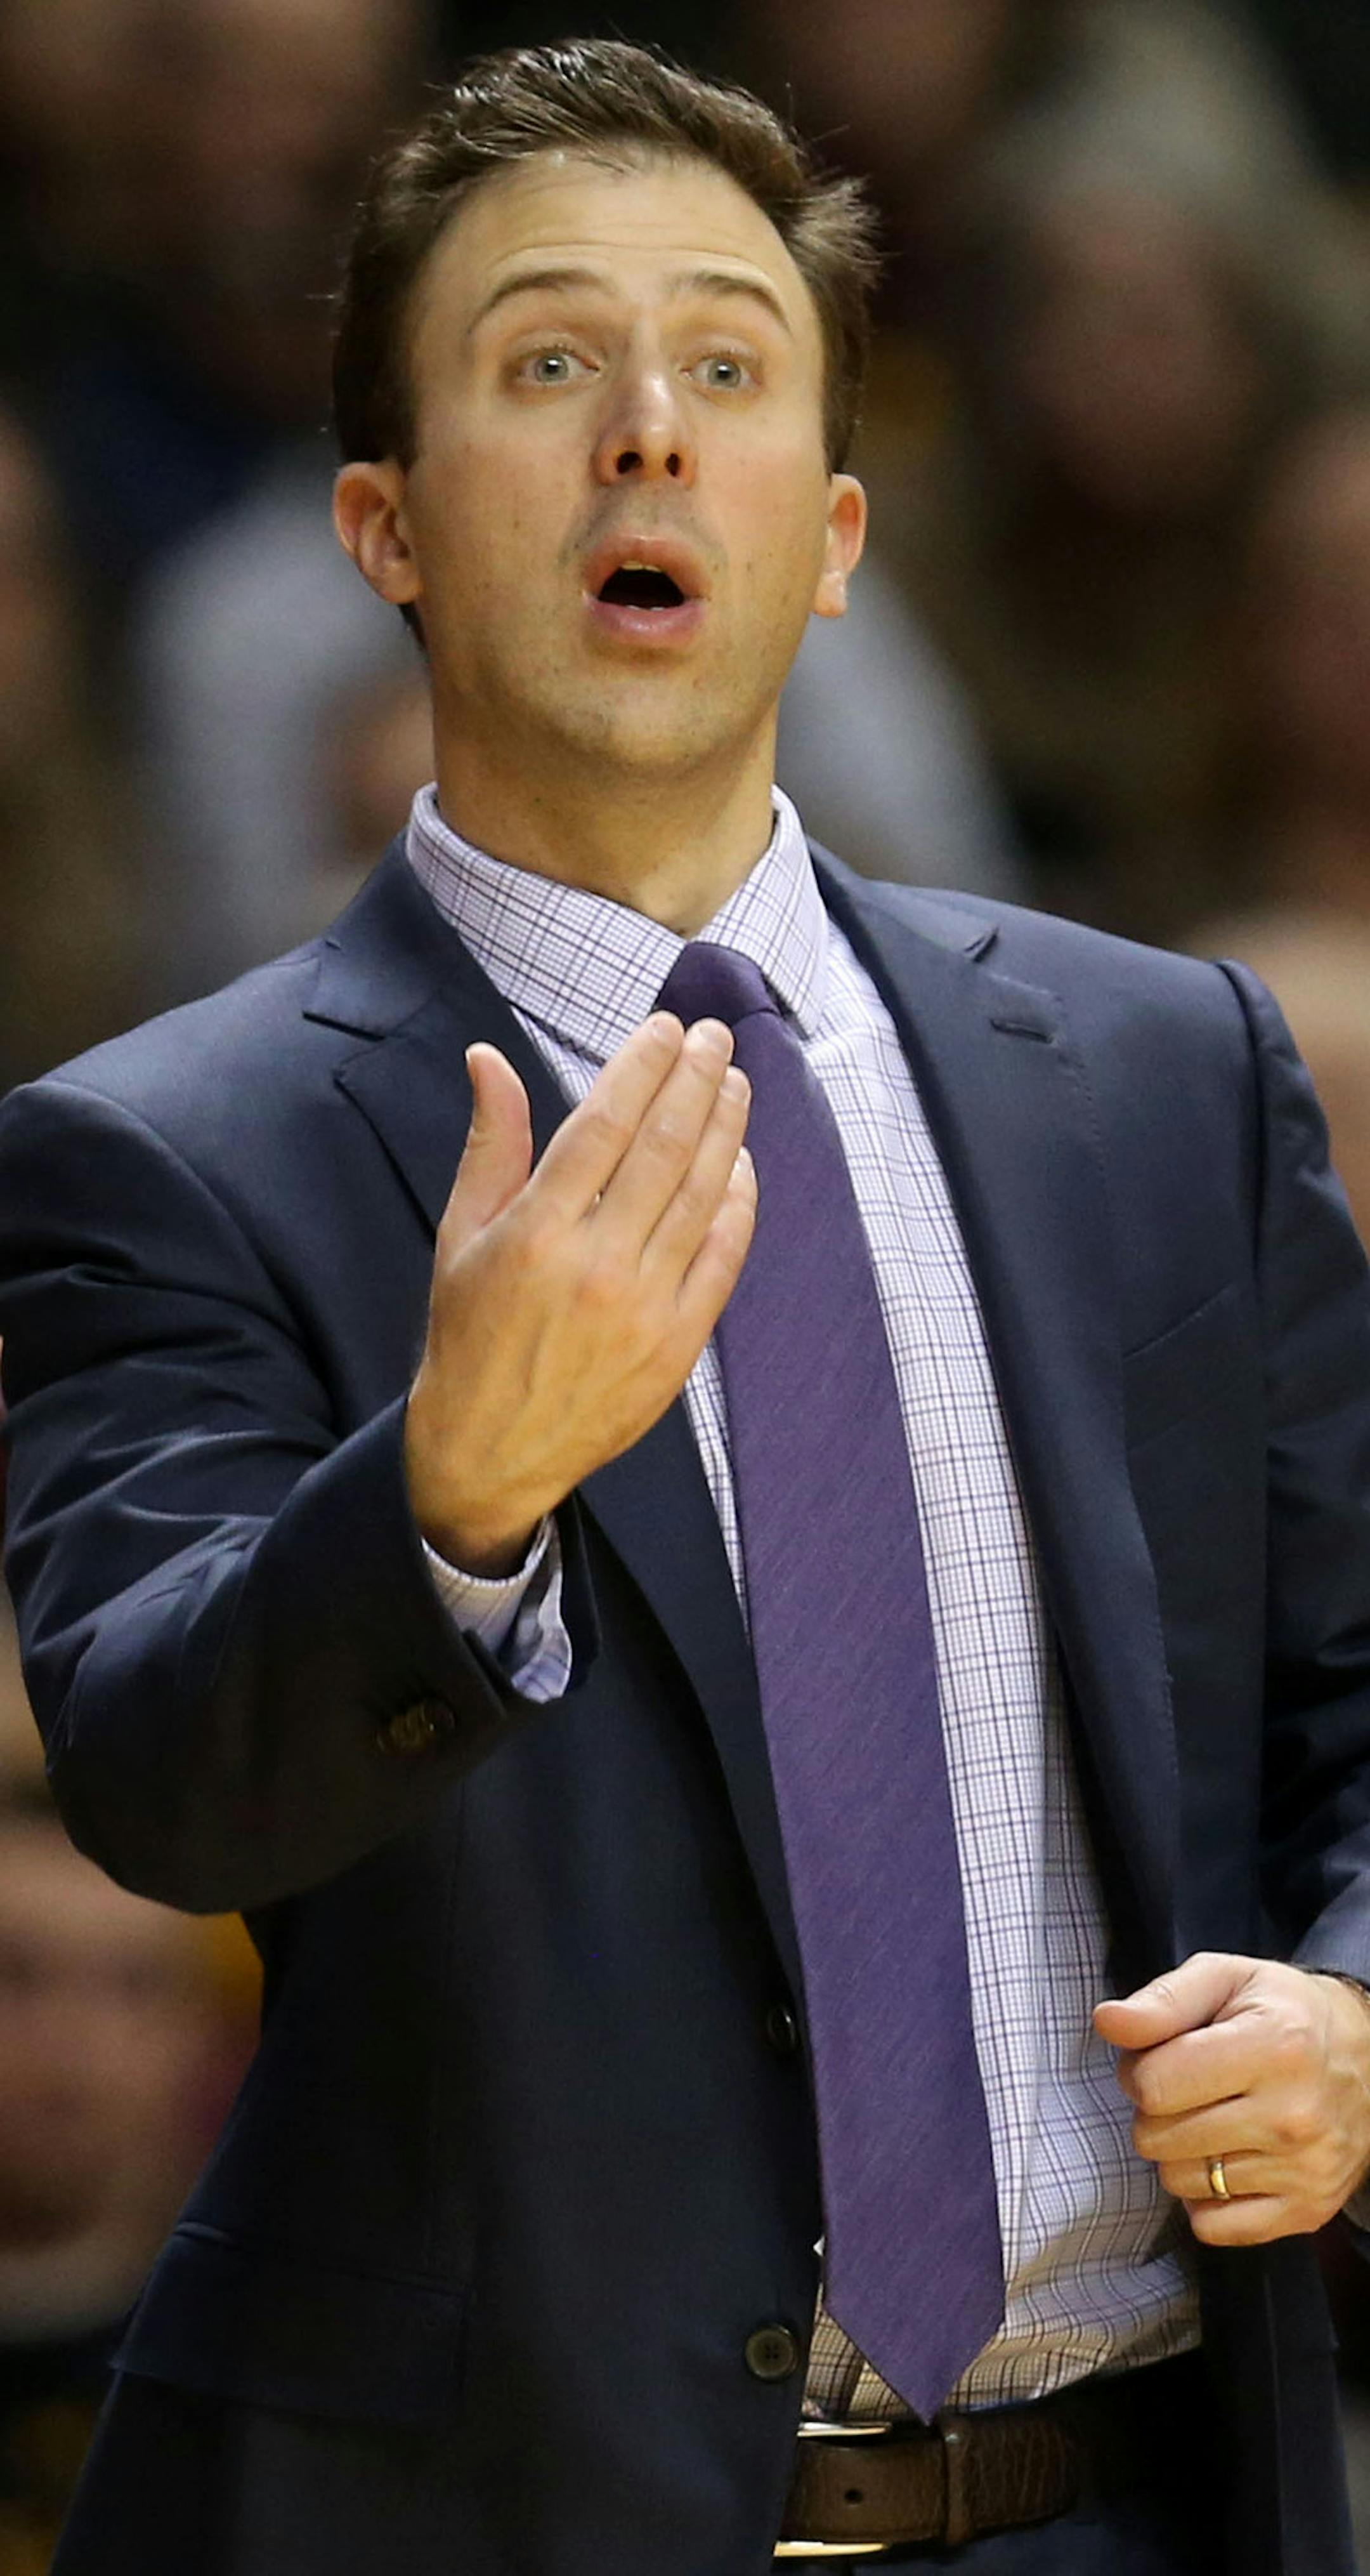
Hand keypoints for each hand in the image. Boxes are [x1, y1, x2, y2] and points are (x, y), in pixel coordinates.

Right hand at [404, 1013, 754, 1571]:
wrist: (489, 1450)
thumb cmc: (470, 1336)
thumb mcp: (460, 1235)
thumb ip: (489, 1143)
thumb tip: (487, 1057)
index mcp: (536, 1232)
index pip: (605, 1124)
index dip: (642, 1066)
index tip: (665, 1029)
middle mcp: (596, 1265)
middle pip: (665, 1148)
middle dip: (697, 1080)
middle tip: (714, 1037)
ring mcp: (645, 1307)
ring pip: (703, 1195)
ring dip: (727, 1129)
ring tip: (735, 1082)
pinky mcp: (677, 1344)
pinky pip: (723, 1258)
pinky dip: (740, 1205)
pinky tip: (742, 1164)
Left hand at [1093, 1953, 1369, 2243]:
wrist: (1367, 2059)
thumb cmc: (1281, 2012)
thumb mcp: (1226, 1979)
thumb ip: (1163, 1999)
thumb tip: (1108, 2022)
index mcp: (1274, 2046)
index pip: (1154, 2085)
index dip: (1138, 2070)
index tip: (1160, 2057)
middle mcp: (1294, 2115)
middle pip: (1157, 2138)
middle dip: (1156, 2110)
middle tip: (1188, 2088)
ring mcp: (1304, 2170)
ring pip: (1178, 2182)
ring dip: (1179, 2152)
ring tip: (1213, 2117)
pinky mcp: (1306, 2211)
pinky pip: (1212, 2227)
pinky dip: (1206, 2198)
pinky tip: (1228, 2159)